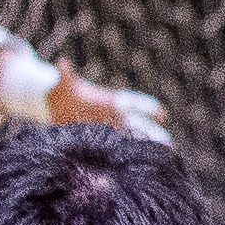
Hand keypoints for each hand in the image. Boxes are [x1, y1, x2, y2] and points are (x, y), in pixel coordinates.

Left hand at [44, 71, 172, 141]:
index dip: (146, 107)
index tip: (162, 114)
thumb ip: (65, 75)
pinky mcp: (104, 138)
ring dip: (148, 144)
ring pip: (134, 136)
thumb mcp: (63, 84)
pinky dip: (134, 152)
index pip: (132, 103)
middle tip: (168, 142)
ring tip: (165, 153)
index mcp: (110, 101)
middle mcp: (115, 114)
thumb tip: (62, 62)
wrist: (56, 104)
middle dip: (152, 132)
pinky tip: (144, 162)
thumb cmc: (62, 92)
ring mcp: (112, 127)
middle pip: (138, 123)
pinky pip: (122, 146)